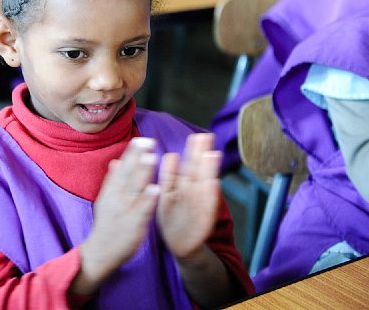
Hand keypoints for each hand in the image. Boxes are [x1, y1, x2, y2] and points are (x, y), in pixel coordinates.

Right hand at [75, 137, 159, 290]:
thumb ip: (112, 181)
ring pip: (134, 189)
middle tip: (148, 141)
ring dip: (143, 173)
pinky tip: (156, 189)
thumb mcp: (105, 200)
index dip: (131, 154)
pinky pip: (141, 211)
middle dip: (138, 158)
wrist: (100, 252)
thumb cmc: (107, 225)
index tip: (140, 139)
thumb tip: (115, 161)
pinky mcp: (132, 225)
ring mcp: (124, 211)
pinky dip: (147, 200)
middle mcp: (116, 198)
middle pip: (128, 175)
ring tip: (152, 158)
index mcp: (110, 191)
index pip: (121, 168)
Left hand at [157, 133, 220, 258]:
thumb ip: (170, 175)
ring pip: (203, 184)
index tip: (197, 136)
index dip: (192, 152)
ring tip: (212, 154)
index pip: (187, 165)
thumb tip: (170, 154)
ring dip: (208, 170)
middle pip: (197, 171)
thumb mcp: (168, 194)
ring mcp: (197, 206)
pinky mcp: (202, 220)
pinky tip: (214, 183)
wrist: (180, 245)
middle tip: (206, 136)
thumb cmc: (174, 217)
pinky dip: (210, 195)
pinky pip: (206, 206)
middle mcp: (191, 193)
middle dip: (201, 154)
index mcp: (181, 186)